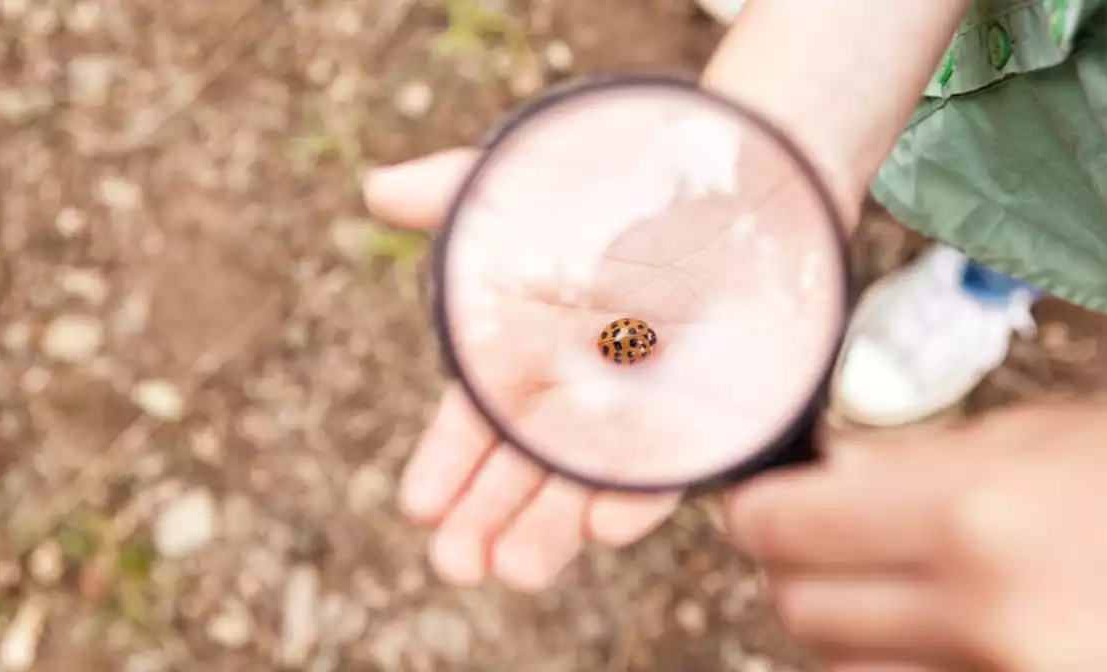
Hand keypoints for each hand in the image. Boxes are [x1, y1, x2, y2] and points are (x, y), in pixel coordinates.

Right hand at [364, 132, 838, 589]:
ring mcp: (637, 410)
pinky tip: (608, 526)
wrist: (731, 174)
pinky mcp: (702, 416)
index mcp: (523, 352)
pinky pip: (669, 467)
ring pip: (586, 484)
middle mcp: (573, 392)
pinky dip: (639, 498)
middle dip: (486, 521)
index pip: (473, 426)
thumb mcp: (527, 186)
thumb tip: (375, 188)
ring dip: (551, 531)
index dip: (445, 466)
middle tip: (458, 566)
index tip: (418, 505)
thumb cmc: (619, 178)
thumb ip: (454, 193)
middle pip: (521, 472)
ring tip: (518, 573)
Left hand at [725, 401, 1106, 671]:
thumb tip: (822, 479)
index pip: (784, 529)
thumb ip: (920, 467)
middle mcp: (985, 622)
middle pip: (800, 612)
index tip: (764, 500)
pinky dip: (909, 667)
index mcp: (979, 517)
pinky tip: (945, 631)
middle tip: (827, 538)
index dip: (759, 511)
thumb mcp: (1056, 440)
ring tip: (896, 587)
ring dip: (849, 629)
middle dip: (797, 569)